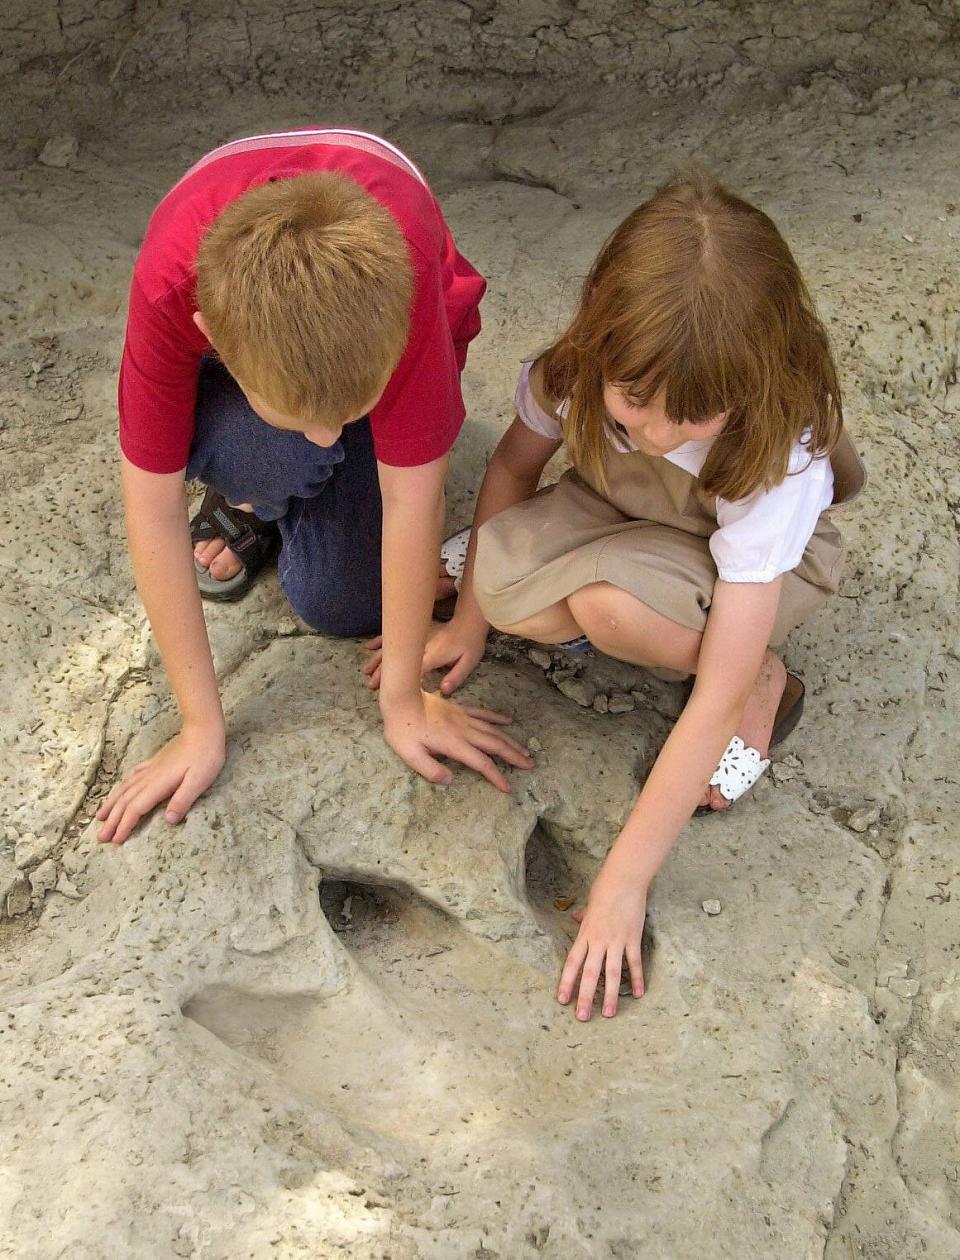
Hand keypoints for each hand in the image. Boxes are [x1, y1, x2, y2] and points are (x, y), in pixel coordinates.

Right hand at [95, 721, 226, 844]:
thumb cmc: (205, 756)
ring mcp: (151, 768)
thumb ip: (182, 800)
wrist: (203, 729)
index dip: (125, 824)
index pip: (136, 808)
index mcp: (158, 784)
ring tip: (99, 817)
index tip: (115, 840)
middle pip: (125, 801)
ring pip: (125, 788)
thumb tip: (168, 821)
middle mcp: (149, 777)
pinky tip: (120, 789)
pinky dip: (123, 786)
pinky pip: (132, 776)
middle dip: (112, 820)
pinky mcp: (155, 762)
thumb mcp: (199, 781)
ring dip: (112, 804)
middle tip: (100, 837)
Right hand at [363, 615, 487, 694]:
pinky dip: (380, 640)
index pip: (411, 668)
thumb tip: (443, 691)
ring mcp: (415, 637)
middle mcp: (420, 645)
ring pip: (391, 647)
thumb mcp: (468, 662)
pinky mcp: (414, 633)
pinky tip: (368, 647)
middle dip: (382, 672)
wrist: (468, 622)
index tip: (386, 688)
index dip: (398, 678)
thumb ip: (456, 676)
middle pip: (397, 659)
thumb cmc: (469, 644)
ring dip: (377, 659)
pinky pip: (394, 635)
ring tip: (366, 671)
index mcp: (432, 655)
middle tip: (371, 685)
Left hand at [381, 689, 533, 791]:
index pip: (481, 763)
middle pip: (495, 745)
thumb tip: (450, 781)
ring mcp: (464, 718)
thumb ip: (431, 769)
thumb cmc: (402, 729)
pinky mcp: (460, 709)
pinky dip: (497, 718)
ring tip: (525, 750)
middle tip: (530, 765)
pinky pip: (483, 714)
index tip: (508, 788)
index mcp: (454, 745)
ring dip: (511, 741)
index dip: (496, 776)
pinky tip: (508, 721)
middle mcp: (464, 731)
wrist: (402, 698)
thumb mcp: (410, 755)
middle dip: (514, 757)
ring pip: (493, 731)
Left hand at [557, 859, 647, 1019]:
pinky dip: (637, 979)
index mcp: (585, 934)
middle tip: (582, 1017)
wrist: (623, 880)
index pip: (572, 962)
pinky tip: (638, 994)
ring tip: (608, 1014)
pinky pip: (634, 963)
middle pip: (590, 973)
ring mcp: (616, 941)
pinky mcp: (633, 938)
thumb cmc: (604, 889)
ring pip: (611, 973)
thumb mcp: (589, 904)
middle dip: (585, 996)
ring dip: (609, 995)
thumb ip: (583, 916)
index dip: (566, 982)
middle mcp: (598, 940)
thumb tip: (575, 917)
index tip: (562, 1000)